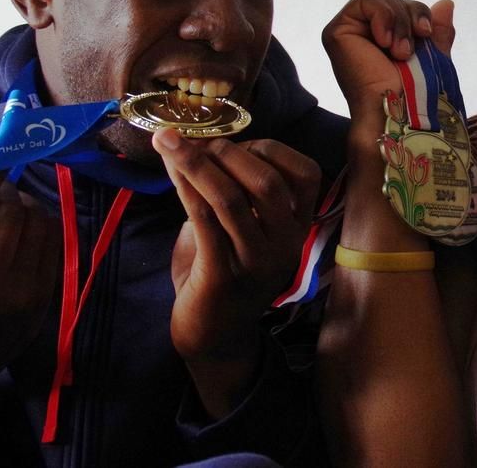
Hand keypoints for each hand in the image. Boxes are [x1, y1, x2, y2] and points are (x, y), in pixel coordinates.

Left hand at [153, 130, 318, 414]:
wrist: (214, 335)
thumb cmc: (226, 271)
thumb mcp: (245, 229)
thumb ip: (239, 191)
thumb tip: (205, 141)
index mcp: (300, 228)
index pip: (307, 174)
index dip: (271, 148)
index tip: (236, 141)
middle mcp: (286, 244)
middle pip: (267, 182)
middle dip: (227, 151)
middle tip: (193, 140)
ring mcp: (257, 261)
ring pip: (231, 198)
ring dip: (196, 162)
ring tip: (169, 141)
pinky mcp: (223, 275)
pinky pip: (204, 219)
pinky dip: (185, 187)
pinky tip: (169, 170)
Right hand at [321, 0, 454, 118]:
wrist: (400, 110)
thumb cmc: (417, 90)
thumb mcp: (433, 54)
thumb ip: (436, 30)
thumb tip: (446, 3)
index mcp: (385, 37)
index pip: (401, 4)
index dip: (418, 13)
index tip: (426, 33)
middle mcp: (364, 32)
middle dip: (409, 15)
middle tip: (411, 48)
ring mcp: (349, 31)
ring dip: (398, 21)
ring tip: (400, 52)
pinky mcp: (336, 32)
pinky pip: (365, 0)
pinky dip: (383, 16)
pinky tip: (385, 43)